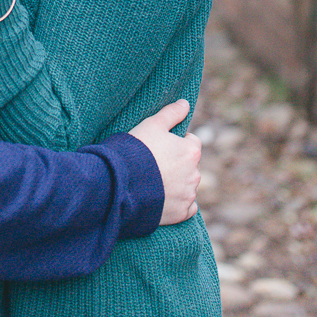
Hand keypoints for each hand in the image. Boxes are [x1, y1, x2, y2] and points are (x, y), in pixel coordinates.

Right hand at [128, 101, 201, 224]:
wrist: (122, 185)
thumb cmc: (137, 151)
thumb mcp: (152, 125)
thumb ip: (171, 113)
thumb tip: (185, 103)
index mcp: (191, 151)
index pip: (192, 142)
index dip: (176, 142)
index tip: (160, 146)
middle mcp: (195, 174)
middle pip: (189, 165)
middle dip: (177, 163)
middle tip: (155, 163)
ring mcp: (188, 195)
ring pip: (188, 185)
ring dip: (178, 183)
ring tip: (154, 180)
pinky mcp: (181, 213)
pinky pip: (187, 207)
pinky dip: (179, 203)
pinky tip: (164, 198)